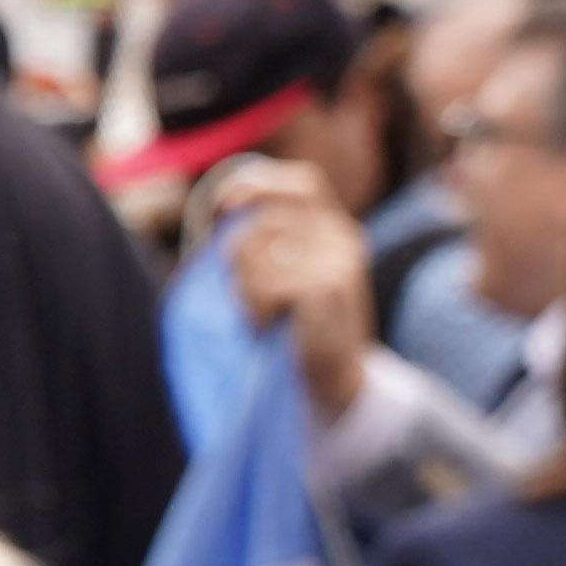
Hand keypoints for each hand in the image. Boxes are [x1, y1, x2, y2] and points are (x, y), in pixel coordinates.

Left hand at [209, 155, 373, 419]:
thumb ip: (265, 241)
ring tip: (261, 313)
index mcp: (334, 229)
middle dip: (236, 254)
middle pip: (265, 219)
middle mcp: (343, 237)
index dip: (260, 184)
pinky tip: (266, 326)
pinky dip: (252, 309)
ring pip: (257, 251)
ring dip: (243, 288)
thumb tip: (223, 205)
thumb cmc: (295, 328)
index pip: (302, 183)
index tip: (223, 204)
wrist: (335, 382)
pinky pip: (265, 284)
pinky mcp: (329, 289)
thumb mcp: (284, 276)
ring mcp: (339, 261)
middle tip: (240, 289)